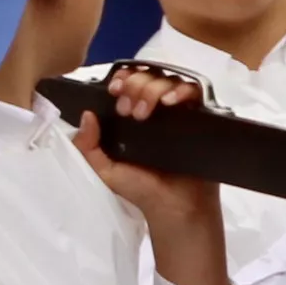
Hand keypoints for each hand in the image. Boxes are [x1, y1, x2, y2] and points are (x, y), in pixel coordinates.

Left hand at [71, 69, 232, 284]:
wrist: (175, 207)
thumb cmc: (142, 190)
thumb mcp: (106, 171)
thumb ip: (88, 147)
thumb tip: (86, 115)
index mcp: (133, 116)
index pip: (129, 83)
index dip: (121, 79)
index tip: (115, 90)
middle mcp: (157, 109)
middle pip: (148, 76)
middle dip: (135, 86)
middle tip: (129, 111)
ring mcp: (179, 111)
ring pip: (169, 80)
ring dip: (154, 88)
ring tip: (145, 111)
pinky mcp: (200, 116)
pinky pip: (195, 92)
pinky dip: (182, 91)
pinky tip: (172, 102)